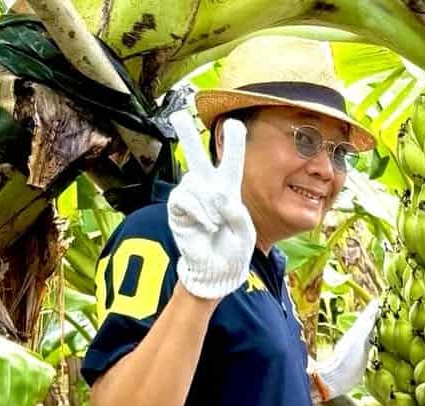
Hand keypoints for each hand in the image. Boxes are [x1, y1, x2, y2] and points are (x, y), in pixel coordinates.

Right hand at [167, 110, 255, 299]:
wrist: (216, 272)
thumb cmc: (233, 252)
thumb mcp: (246, 235)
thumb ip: (238, 215)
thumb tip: (220, 197)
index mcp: (228, 191)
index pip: (231, 163)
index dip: (233, 143)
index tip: (234, 123)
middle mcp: (207, 189)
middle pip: (196, 157)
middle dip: (187, 135)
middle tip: (178, 114)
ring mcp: (191, 198)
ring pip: (195, 181)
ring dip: (210, 204)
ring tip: (216, 224)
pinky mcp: (178, 209)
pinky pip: (186, 198)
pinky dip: (199, 212)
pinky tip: (207, 226)